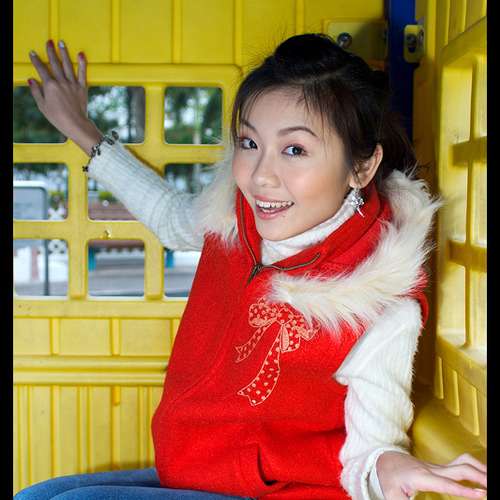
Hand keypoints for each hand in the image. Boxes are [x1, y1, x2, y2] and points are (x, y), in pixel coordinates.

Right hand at [27, 39, 101, 154]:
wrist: (75, 124)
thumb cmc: (58, 117)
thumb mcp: (42, 106)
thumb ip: (36, 91)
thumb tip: (31, 80)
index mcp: (50, 86)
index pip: (41, 69)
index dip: (36, 60)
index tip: (33, 53)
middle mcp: (61, 82)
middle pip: (54, 63)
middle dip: (50, 51)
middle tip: (49, 42)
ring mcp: (72, 84)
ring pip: (67, 65)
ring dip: (64, 52)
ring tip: (61, 43)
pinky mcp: (82, 88)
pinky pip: (82, 73)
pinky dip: (82, 63)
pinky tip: (81, 54)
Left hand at [376, 451, 486, 498]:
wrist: (385, 459)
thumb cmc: (389, 478)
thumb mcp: (392, 495)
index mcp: (422, 477)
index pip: (446, 483)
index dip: (463, 490)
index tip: (481, 495)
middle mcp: (432, 469)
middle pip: (460, 468)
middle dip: (480, 477)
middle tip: (494, 488)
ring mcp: (438, 466)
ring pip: (463, 462)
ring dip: (479, 468)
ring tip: (492, 479)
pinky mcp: (441, 467)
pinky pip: (461, 464)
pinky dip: (475, 468)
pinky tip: (483, 475)